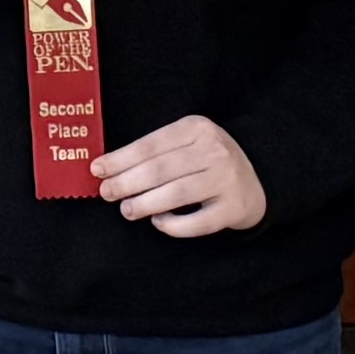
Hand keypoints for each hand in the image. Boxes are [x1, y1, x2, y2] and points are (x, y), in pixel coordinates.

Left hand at [96, 113, 265, 240]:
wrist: (257, 180)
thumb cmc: (207, 162)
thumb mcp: (187, 143)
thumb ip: (154, 152)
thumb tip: (108, 169)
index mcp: (198, 128)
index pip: (151, 144)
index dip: (121, 159)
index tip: (97, 170)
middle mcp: (215, 151)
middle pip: (161, 169)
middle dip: (127, 182)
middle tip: (106, 193)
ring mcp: (226, 180)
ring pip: (177, 194)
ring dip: (145, 204)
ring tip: (127, 210)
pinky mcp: (233, 208)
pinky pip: (198, 222)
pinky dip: (173, 225)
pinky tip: (158, 222)